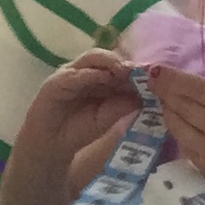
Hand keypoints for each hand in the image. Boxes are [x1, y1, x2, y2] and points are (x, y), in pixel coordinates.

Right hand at [23, 49, 140, 159]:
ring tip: (124, 71)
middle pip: (108, 57)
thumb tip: (144, 96)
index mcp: (101, 77)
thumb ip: (123, 106)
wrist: (52, 146)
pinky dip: (89, 74)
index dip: (135, 69)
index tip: (152, 75)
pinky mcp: (55, 82)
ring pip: (91, 59)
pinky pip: (73, 74)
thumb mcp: (107, 119)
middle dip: (124, 63)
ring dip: (109, 63)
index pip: (120, 65)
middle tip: (140, 71)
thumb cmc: (80, 130)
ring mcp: (70, 73)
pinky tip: (103, 77)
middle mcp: (86, 71)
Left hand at [147, 64, 204, 197]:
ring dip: (168, 111)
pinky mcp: (204, 168)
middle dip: (165, 92)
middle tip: (154, 82)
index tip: (155, 70)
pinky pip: (183, 143)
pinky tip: (176, 122)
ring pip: (178, 126)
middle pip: (184, 106)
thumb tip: (180, 85)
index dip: (174, 78)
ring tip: (163, 100)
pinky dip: (178, 130)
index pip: (199, 89)